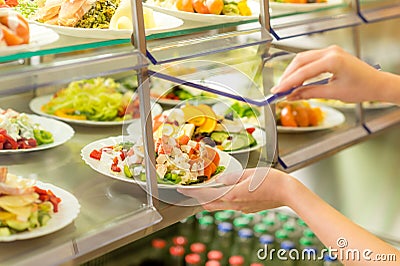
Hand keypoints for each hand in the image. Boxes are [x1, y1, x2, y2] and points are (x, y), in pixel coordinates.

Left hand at [177, 167, 295, 212]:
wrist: (288, 193)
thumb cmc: (271, 180)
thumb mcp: (248, 173)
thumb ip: (231, 177)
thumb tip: (218, 179)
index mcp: (233, 195)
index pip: (206, 196)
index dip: (192, 193)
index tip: (182, 190)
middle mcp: (235, 205)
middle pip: (210, 204)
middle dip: (199, 198)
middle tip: (192, 190)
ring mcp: (241, 209)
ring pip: (220, 205)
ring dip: (211, 198)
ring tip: (207, 188)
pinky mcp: (247, 209)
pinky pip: (230, 205)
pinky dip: (223, 199)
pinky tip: (227, 191)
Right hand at [271, 45, 384, 102]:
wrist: (377, 84)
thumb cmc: (362, 88)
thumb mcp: (334, 93)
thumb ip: (310, 93)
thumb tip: (292, 96)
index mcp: (333, 60)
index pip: (303, 72)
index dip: (288, 83)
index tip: (277, 91)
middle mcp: (330, 51)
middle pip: (299, 61)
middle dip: (287, 76)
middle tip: (278, 90)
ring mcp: (330, 51)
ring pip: (303, 59)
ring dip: (292, 72)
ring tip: (285, 87)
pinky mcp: (330, 54)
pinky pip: (310, 60)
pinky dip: (301, 70)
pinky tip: (296, 81)